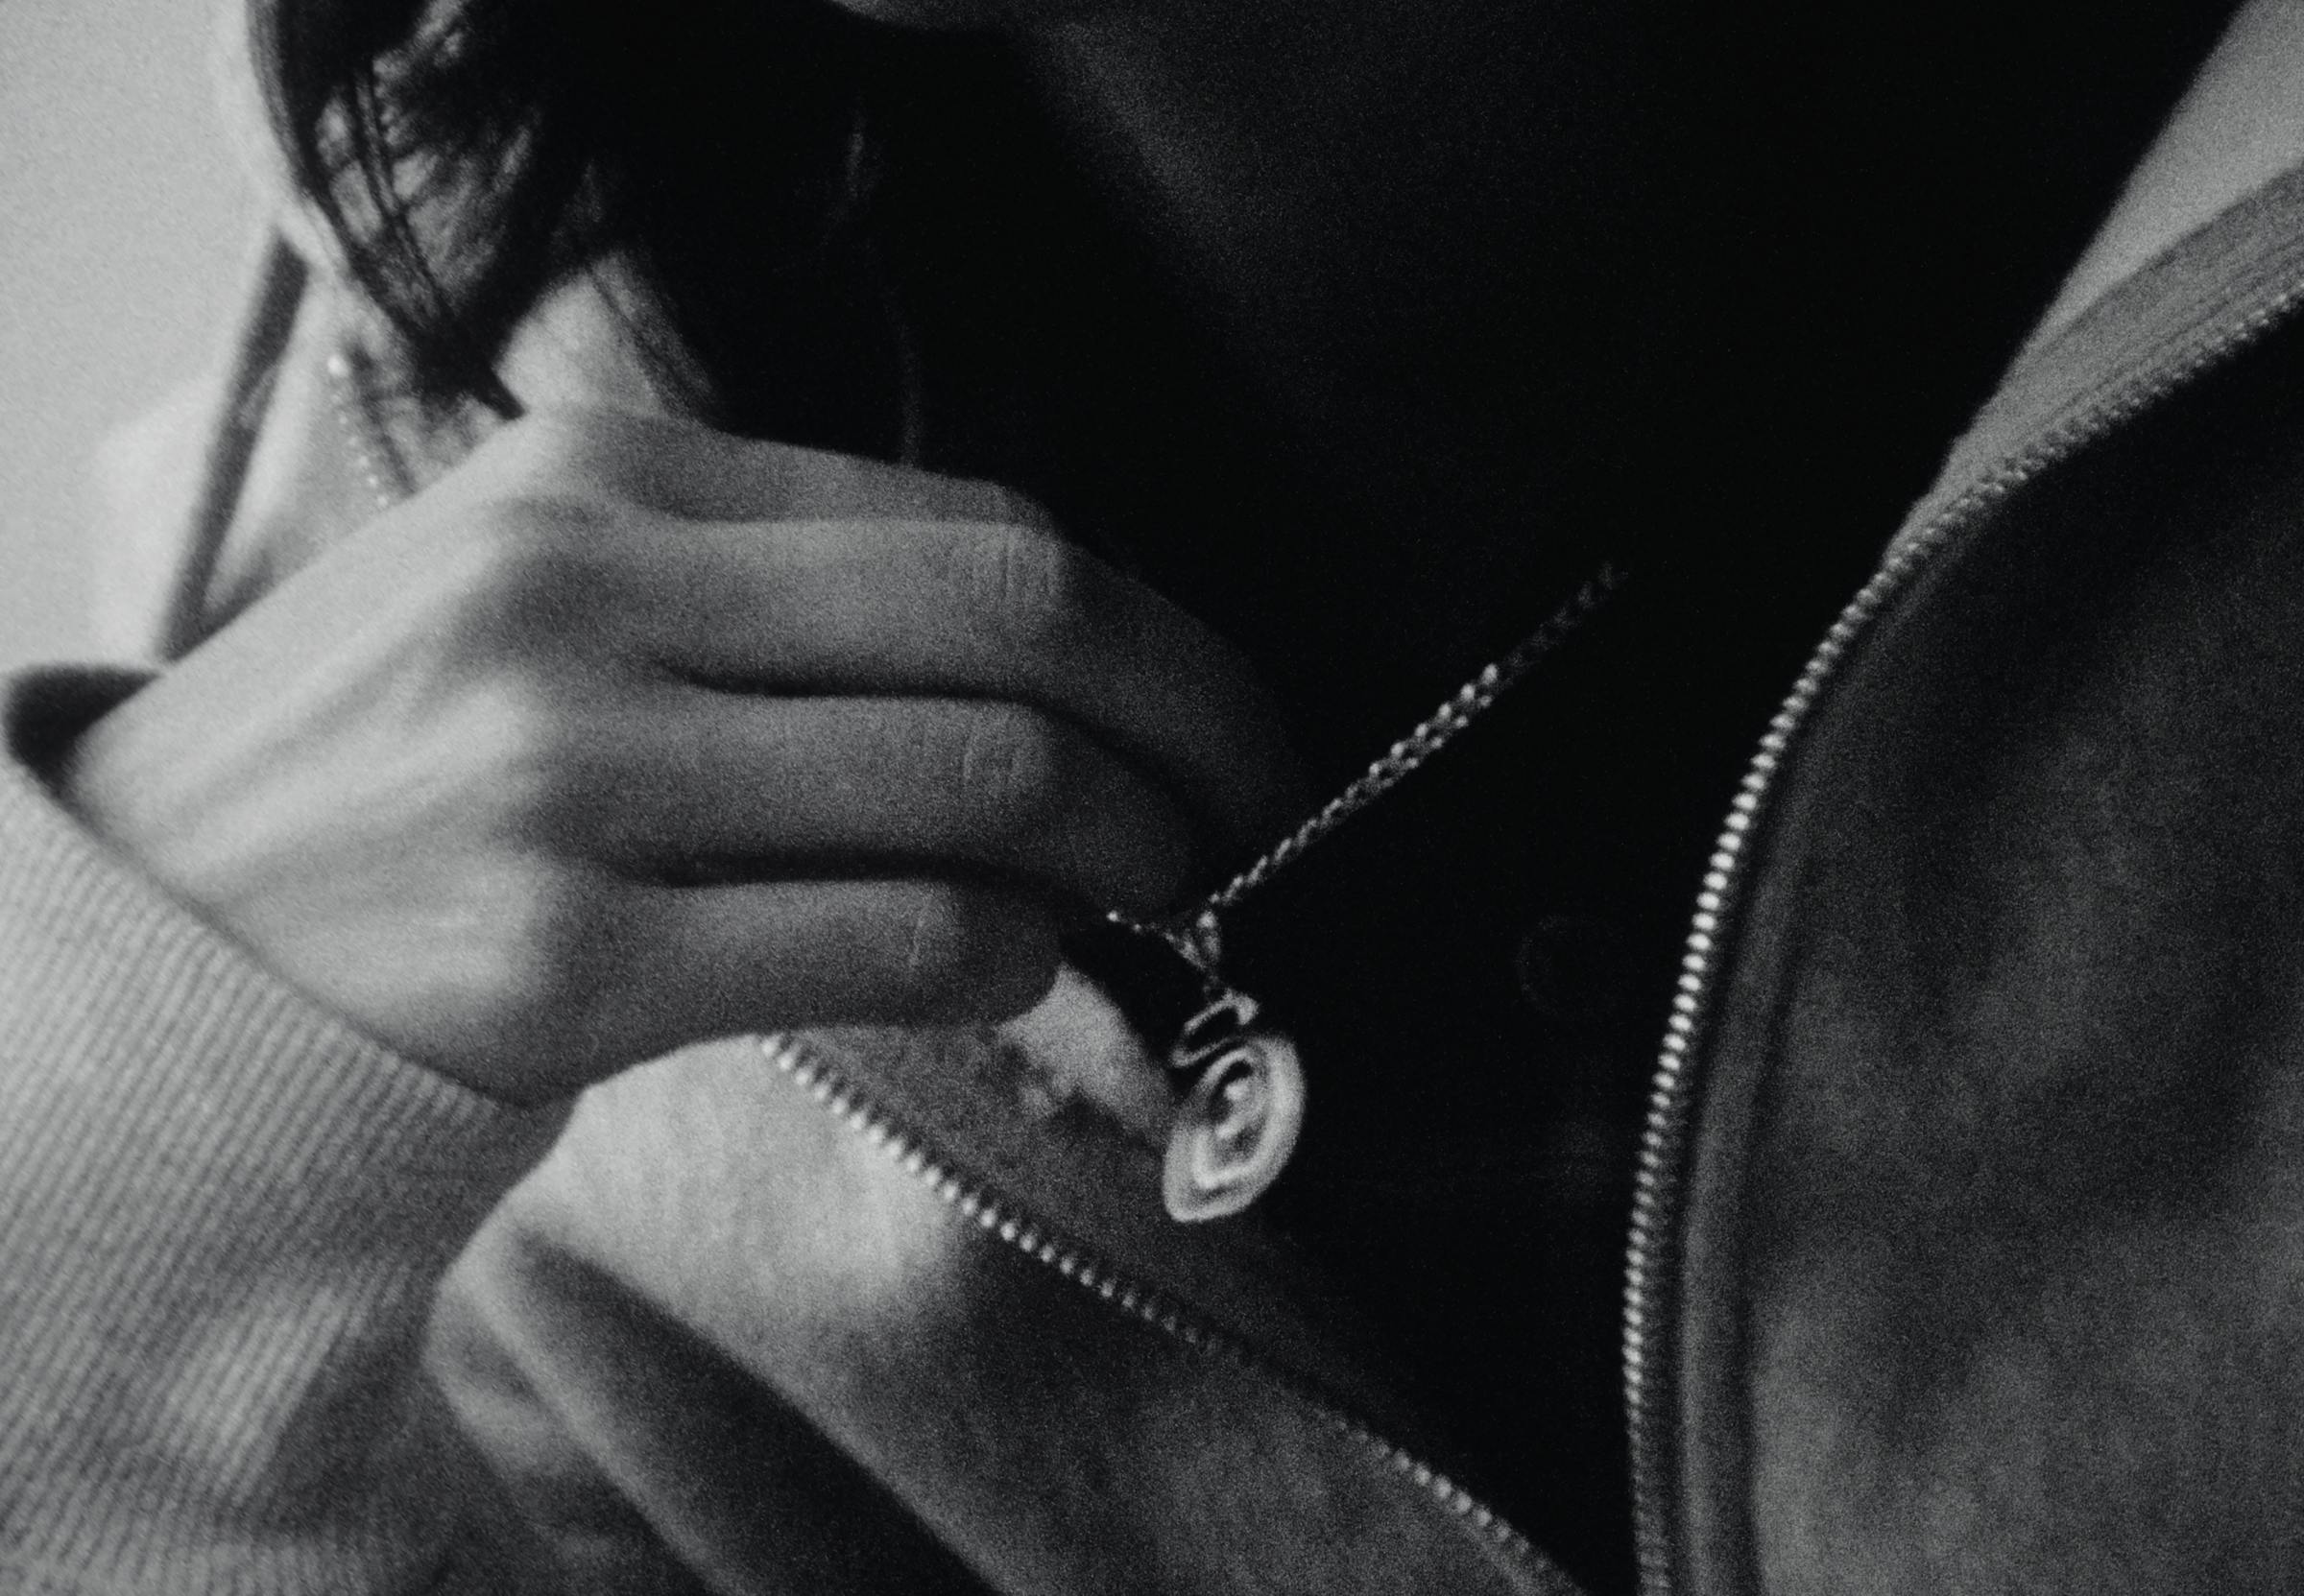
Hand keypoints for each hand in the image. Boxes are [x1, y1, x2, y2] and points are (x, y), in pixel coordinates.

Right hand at [62, 409, 1297, 1102]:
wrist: (152, 950)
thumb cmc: (383, 773)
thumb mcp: (534, 593)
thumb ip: (761, 592)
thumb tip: (1039, 666)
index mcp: (600, 480)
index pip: (970, 525)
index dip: (1150, 624)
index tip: (1218, 702)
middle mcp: (585, 599)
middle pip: (1018, 627)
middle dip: (1197, 725)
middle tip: (1254, 804)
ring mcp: (569, 779)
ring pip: (984, 786)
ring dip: (1128, 851)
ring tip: (1157, 891)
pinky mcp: (563, 965)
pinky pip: (896, 943)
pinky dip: (1011, 957)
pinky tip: (1015, 966)